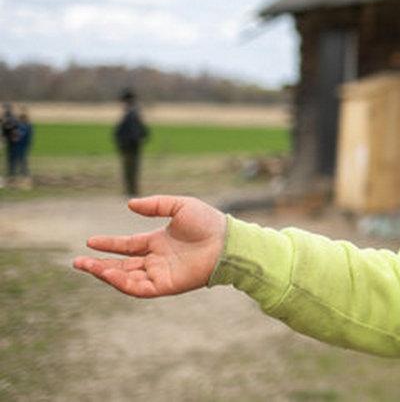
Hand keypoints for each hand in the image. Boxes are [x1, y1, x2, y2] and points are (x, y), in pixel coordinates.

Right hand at [73, 195, 226, 297]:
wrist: (227, 241)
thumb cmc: (208, 223)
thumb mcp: (180, 206)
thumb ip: (156, 205)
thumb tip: (130, 205)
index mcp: (159, 242)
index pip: (128, 246)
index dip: (109, 245)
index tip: (90, 241)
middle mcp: (157, 260)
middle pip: (122, 265)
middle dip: (99, 265)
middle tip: (78, 262)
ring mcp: (161, 274)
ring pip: (127, 278)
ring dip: (106, 274)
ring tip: (89, 266)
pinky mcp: (166, 285)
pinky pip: (140, 288)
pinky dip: (123, 283)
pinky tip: (109, 273)